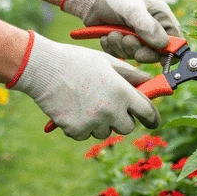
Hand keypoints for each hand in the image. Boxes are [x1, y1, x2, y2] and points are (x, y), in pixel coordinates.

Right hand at [9, 31, 159, 139]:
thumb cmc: (77, 61)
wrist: (43, 68)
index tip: (153, 121)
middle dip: (123, 119)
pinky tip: (75, 109)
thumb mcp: (108, 61)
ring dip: (102, 123)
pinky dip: (83, 126)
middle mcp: (111, 110)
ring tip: (88, 103)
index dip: (152, 117)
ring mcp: (93, 122)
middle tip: (112, 107)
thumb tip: (148, 80)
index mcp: (122, 92)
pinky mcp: (76, 131)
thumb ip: (130, 74)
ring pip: (106, 132)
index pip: (147, 112)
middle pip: (128, 127)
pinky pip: (86, 134)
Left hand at [62, 0, 181, 62]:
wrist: (91, 0)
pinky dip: (113, 47)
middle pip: (156, 53)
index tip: (156, 55)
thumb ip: (147, 26)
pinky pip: (122, 55)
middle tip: (128, 42)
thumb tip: (163, 44)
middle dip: (140, 50)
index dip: (169, 51)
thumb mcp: (132, 9)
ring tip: (113, 32)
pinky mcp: (124, 45)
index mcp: (162, 18)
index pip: (175, 41)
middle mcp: (153, 30)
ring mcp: (138, 38)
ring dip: (122, 47)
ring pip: (137, 55)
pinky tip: (107, 35)